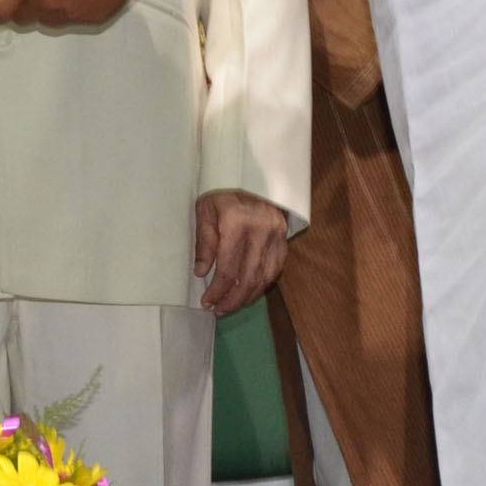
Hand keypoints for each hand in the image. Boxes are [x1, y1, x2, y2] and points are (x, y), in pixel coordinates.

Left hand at [194, 191, 288, 315]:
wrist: (251, 175)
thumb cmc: (222, 193)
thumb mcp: (205, 211)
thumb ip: (204, 243)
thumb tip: (201, 273)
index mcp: (237, 223)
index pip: (228, 268)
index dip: (217, 290)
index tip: (206, 302)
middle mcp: (261, 231)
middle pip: (247, 277)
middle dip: (232, 299)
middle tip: (218, 310)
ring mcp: (277, 235)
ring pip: (264, 277)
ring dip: (248, 296)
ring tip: (231, 307)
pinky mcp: (285, 238)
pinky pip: (275, 269)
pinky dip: (262, 285)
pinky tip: (250, 293)